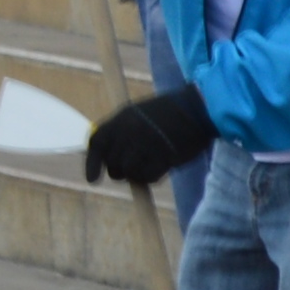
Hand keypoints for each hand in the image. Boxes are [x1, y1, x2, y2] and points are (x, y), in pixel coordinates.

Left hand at [81, 84, 213, 188]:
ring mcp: (145, 144)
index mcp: (122, 118)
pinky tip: (161, 167)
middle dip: (120, 170)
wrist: (197, 109)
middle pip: (112, 163)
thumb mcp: (138, 114)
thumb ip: (121, 132)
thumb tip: (108, 158)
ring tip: (150, 164)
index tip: (93, 180)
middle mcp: (129, 131)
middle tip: (135, 165)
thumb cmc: (169, 113)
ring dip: (137, 174)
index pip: (97, 143)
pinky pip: (146, 177)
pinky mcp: (161, 157)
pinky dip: (151, 177)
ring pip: (127, 172)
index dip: (92, 164)